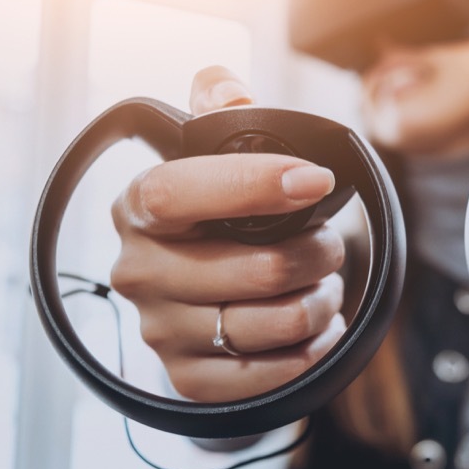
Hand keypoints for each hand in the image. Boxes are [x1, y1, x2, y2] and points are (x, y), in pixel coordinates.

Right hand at [110, 66, 346, 401]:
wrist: (209, 297)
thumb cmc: (222, 217)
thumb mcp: (218, 156)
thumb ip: (219, 110)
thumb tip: (226, 89)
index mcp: (139, 207)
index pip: (178, 190)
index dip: (251, 182)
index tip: (315, 180)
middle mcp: (138, 271)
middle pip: (255, 267)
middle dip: (317, 252)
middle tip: (330, 243)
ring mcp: (160, 330)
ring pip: (272, 322)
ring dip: (319, 301)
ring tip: (324, 284)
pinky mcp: (187, 378)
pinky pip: (268, 374)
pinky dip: (310, 350)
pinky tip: (319, 329)